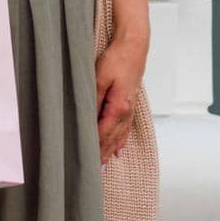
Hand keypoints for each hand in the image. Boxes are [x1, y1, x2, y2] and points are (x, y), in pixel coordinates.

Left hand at [95, 32, 148, 166]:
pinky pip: (125, 129)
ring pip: (118, 136)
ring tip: (103, 167)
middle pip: (111, 139)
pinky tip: (118, 150)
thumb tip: (85, 120)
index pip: (102, 135)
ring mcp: (129, 109)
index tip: (85, 163)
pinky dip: (121, 141)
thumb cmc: (117, 59)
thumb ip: (93, 101)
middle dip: (101, 156)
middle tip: (92, 175)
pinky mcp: (130, 104)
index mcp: (118, 108)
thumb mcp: (98, 78)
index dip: (93, 150)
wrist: (134, 45)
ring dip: (109, 151)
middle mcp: (126, 112)